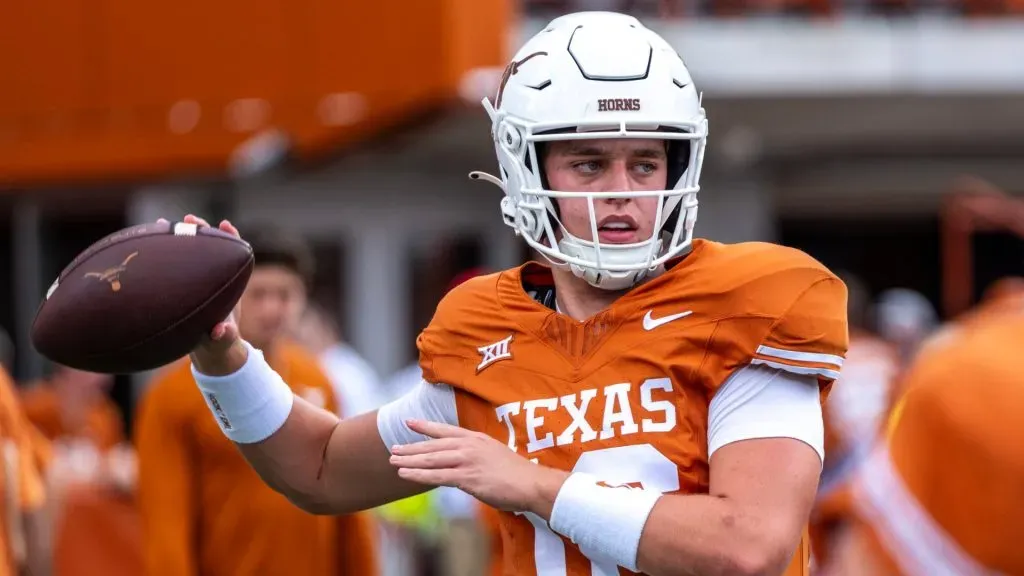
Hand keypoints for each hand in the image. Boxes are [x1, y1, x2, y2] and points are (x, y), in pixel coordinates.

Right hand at [160, 215, 248, 374]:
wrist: (211, 351)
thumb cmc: (219, 343)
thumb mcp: (222, 341)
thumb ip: (223, 336)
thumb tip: (219, 331)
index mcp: (229, 287)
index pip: (234, 256)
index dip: (231, 238)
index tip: (224, 224)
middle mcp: (215, 280)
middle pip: (211, 248)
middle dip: (201, 231)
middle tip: (189, 218)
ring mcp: (198, 282)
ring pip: (191, 254)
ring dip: (180, 238)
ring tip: (163, 223)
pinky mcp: (183, 288)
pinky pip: (173, 268)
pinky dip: (163, 255)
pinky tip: (147, 244)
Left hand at [389, 419, 568, 516]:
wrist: (531, 484)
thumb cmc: (517, 474)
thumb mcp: (495, 454)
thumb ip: (478, 455)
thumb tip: (464, 462)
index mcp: (476, 438)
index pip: (445, 430)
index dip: (425, 426)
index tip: (409, 423)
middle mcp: (469, 446)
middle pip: (433, 445)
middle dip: (411, 446)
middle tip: (394, 448)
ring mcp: (467, 460)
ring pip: (431, 459)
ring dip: (409, 460)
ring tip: (393, 460)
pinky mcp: (466, 477)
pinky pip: (436, 476)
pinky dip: (418, 474)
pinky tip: (404, 474)